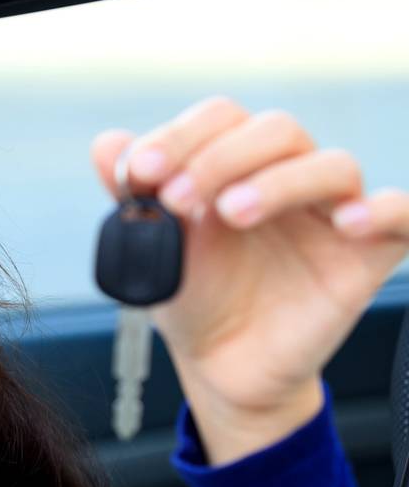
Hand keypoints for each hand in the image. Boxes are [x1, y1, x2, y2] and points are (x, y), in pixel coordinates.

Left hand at [90, 96, 408, 462]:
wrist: (221, 366)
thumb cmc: (195, 298)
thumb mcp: (154, 249)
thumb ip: (133, 197)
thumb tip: (107, 144)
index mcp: (236, 165)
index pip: (222, 120)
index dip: (181, 136)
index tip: (140, 171)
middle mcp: (288, 177)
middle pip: (277, 130)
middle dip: (220, 156)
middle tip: (177, 198)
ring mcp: (331, 213)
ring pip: (331, 165)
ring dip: (279, 180)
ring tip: (232, 213)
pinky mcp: (368, 254)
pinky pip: (400, 215)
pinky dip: (382, 209)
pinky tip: (346, 222)